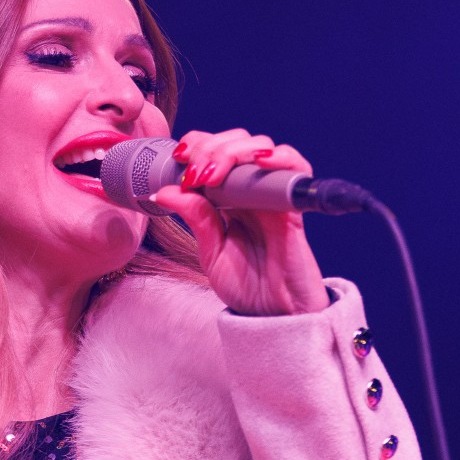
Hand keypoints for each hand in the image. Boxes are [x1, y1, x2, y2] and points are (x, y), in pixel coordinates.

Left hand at [148, 129, 330, 315]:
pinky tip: (259, 161)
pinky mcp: (293, 208)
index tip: (177, 159)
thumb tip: (164, 190)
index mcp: (228, 198)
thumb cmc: (247, 288)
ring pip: (260, 147)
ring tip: (214, 174)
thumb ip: (195, 218)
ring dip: (234, 150)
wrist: (273, 317)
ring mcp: (272, 196)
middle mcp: (251, 191)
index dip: (197, 145)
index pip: (215, 151)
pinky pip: (295, 168)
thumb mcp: (210, 252)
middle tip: (194, 172)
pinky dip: (280, 156)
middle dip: (210, 147)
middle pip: (235, 142)